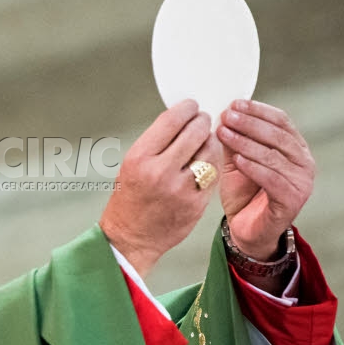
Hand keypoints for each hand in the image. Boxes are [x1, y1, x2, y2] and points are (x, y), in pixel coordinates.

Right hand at [100, 99, 220, 277]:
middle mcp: (160, 171)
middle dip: (202, 121)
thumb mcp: (132, 164)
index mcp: (140, 158)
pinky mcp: (196, 204)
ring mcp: (181, 189)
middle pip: (195, 132)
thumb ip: (156, 142)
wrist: (130, 238)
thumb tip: (181, 119)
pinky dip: (214, 163)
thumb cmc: (129, 199)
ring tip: (206, 140)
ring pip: (210, 151)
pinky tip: (208, 160)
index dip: (186, 108)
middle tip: (203, 120)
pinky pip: (214, 174)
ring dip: (211, 141)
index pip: (171, 120)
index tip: (191, 106)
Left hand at [216, 100, 314, 260]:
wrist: (246, 229)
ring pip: (273, 156)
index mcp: (294, 147)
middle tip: (226, 116)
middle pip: (277, 135)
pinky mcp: (292, 201)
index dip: (257, 110)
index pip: (280, 121)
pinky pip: (272, 180)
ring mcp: (301, 183)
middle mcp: (304, 163)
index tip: (234, 103)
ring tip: (223, 133)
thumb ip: (234, 139)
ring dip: (246, 143)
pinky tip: (237, 160)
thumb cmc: (242, 192)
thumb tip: (224, 113)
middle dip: (249, 123)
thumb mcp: (235, 160)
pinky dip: (253, 168)